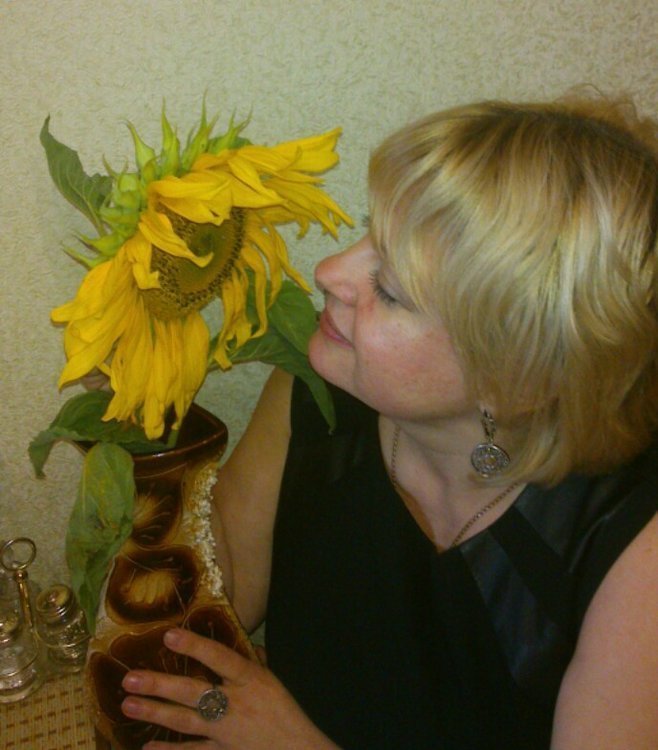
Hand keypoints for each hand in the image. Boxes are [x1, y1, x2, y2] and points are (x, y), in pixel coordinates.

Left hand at [121, 628, 338, 749]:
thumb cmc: (287, 711)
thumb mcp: (274, 679)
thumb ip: (254, 661)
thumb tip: (240, 642)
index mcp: (251, 679)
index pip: (220, 657)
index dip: (194, 647)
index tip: (169, 635)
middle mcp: (236, 704)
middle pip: (193, 692)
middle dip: (160, 685)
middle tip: (130, 679)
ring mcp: (226, 731)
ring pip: (185, 721)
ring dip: (155, 713)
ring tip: (128, 705)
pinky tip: (147, 747)